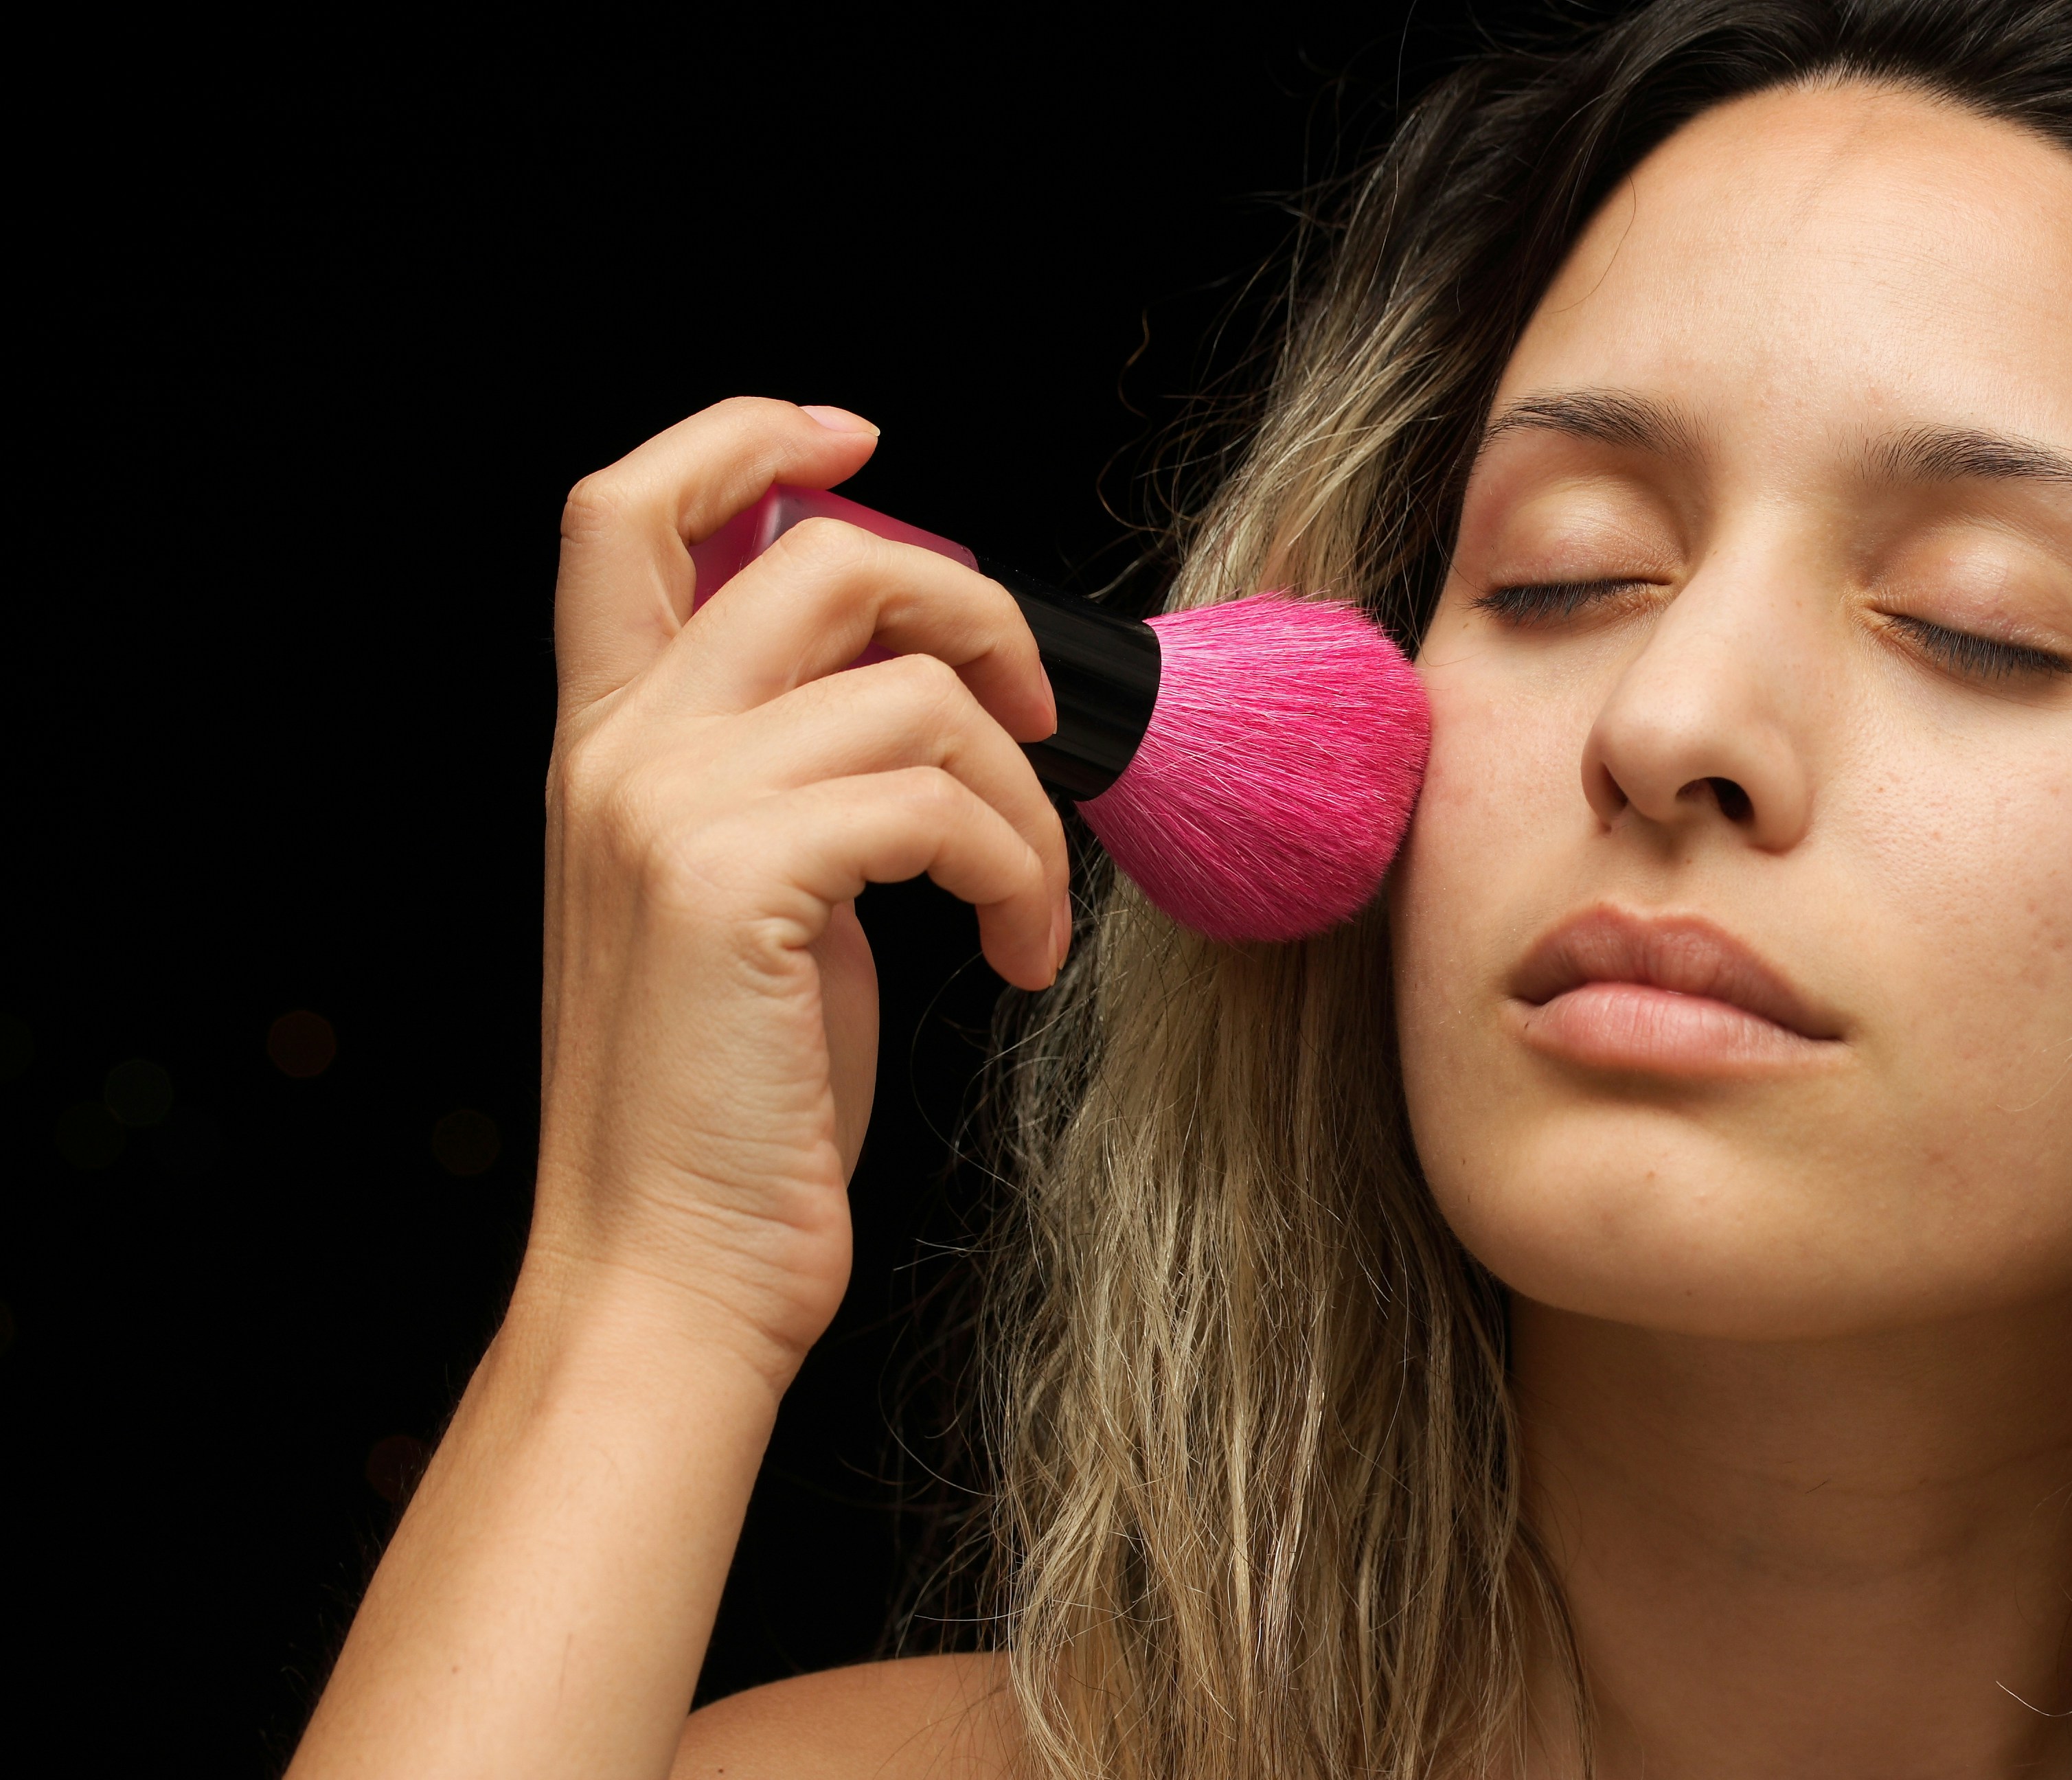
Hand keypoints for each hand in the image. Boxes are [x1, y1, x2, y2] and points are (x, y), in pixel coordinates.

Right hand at [533, 397, 1067, 1377]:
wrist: (670, 1275)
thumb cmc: (732, 1109)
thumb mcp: (752, 907)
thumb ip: (791, 781)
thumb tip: (919, 699)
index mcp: (605, 748)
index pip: (624, 509)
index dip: (745, 436)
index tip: (856, 434)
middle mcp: (618, 753)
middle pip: (817, 552)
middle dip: (969, 605)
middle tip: (1036, 717)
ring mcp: (668, 807)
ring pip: (917, 693)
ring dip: (1026, 797)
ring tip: (1032, 903)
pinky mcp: (740, 878)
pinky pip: (944, 800)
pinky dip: (1020, 871)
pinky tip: (1017, 954)